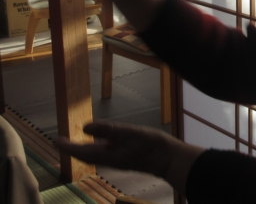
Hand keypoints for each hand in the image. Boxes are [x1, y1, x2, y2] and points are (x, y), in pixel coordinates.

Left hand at [55, 120, 203, 190]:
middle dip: (72, 149)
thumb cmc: (150, 145)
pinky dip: (95, 149)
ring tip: (75, 141)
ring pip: (94, 156)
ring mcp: (117, 160)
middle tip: (61, 141)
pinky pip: (103, 154)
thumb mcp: (129, 133)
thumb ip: (107, 130)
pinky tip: (99, 144)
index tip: (55, 140)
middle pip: (85, 156)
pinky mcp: (124, 158)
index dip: (67, 146)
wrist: (168, 159)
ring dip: (82, 149)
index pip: (81, 152)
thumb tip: (84, 127)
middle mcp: (110, 160)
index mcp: (108, 156)